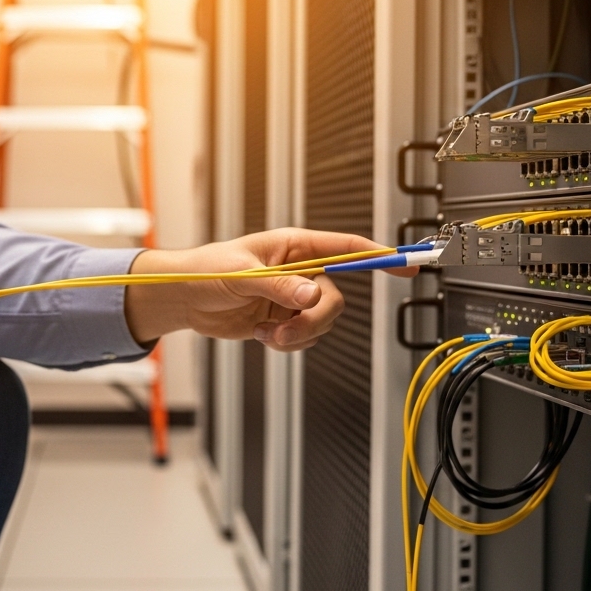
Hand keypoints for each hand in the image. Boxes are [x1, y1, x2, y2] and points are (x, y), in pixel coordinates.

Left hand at [123, 229, 415, 350]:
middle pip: (335, 299)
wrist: (184, 300)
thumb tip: (310, 296)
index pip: (347, 248)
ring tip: (267, 334)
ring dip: (297, 336)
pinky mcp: (283, 320)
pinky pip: (305, 338)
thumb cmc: (205, 271)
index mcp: (294, 247)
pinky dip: (287, 344)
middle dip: (314, 320)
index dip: (380, 255)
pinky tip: (263, 336)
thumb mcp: (240, 275)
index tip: (406, 263)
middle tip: (285, 330)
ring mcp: (292, 297)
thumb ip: (277, 286)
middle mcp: (299, 271)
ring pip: (322, 322)